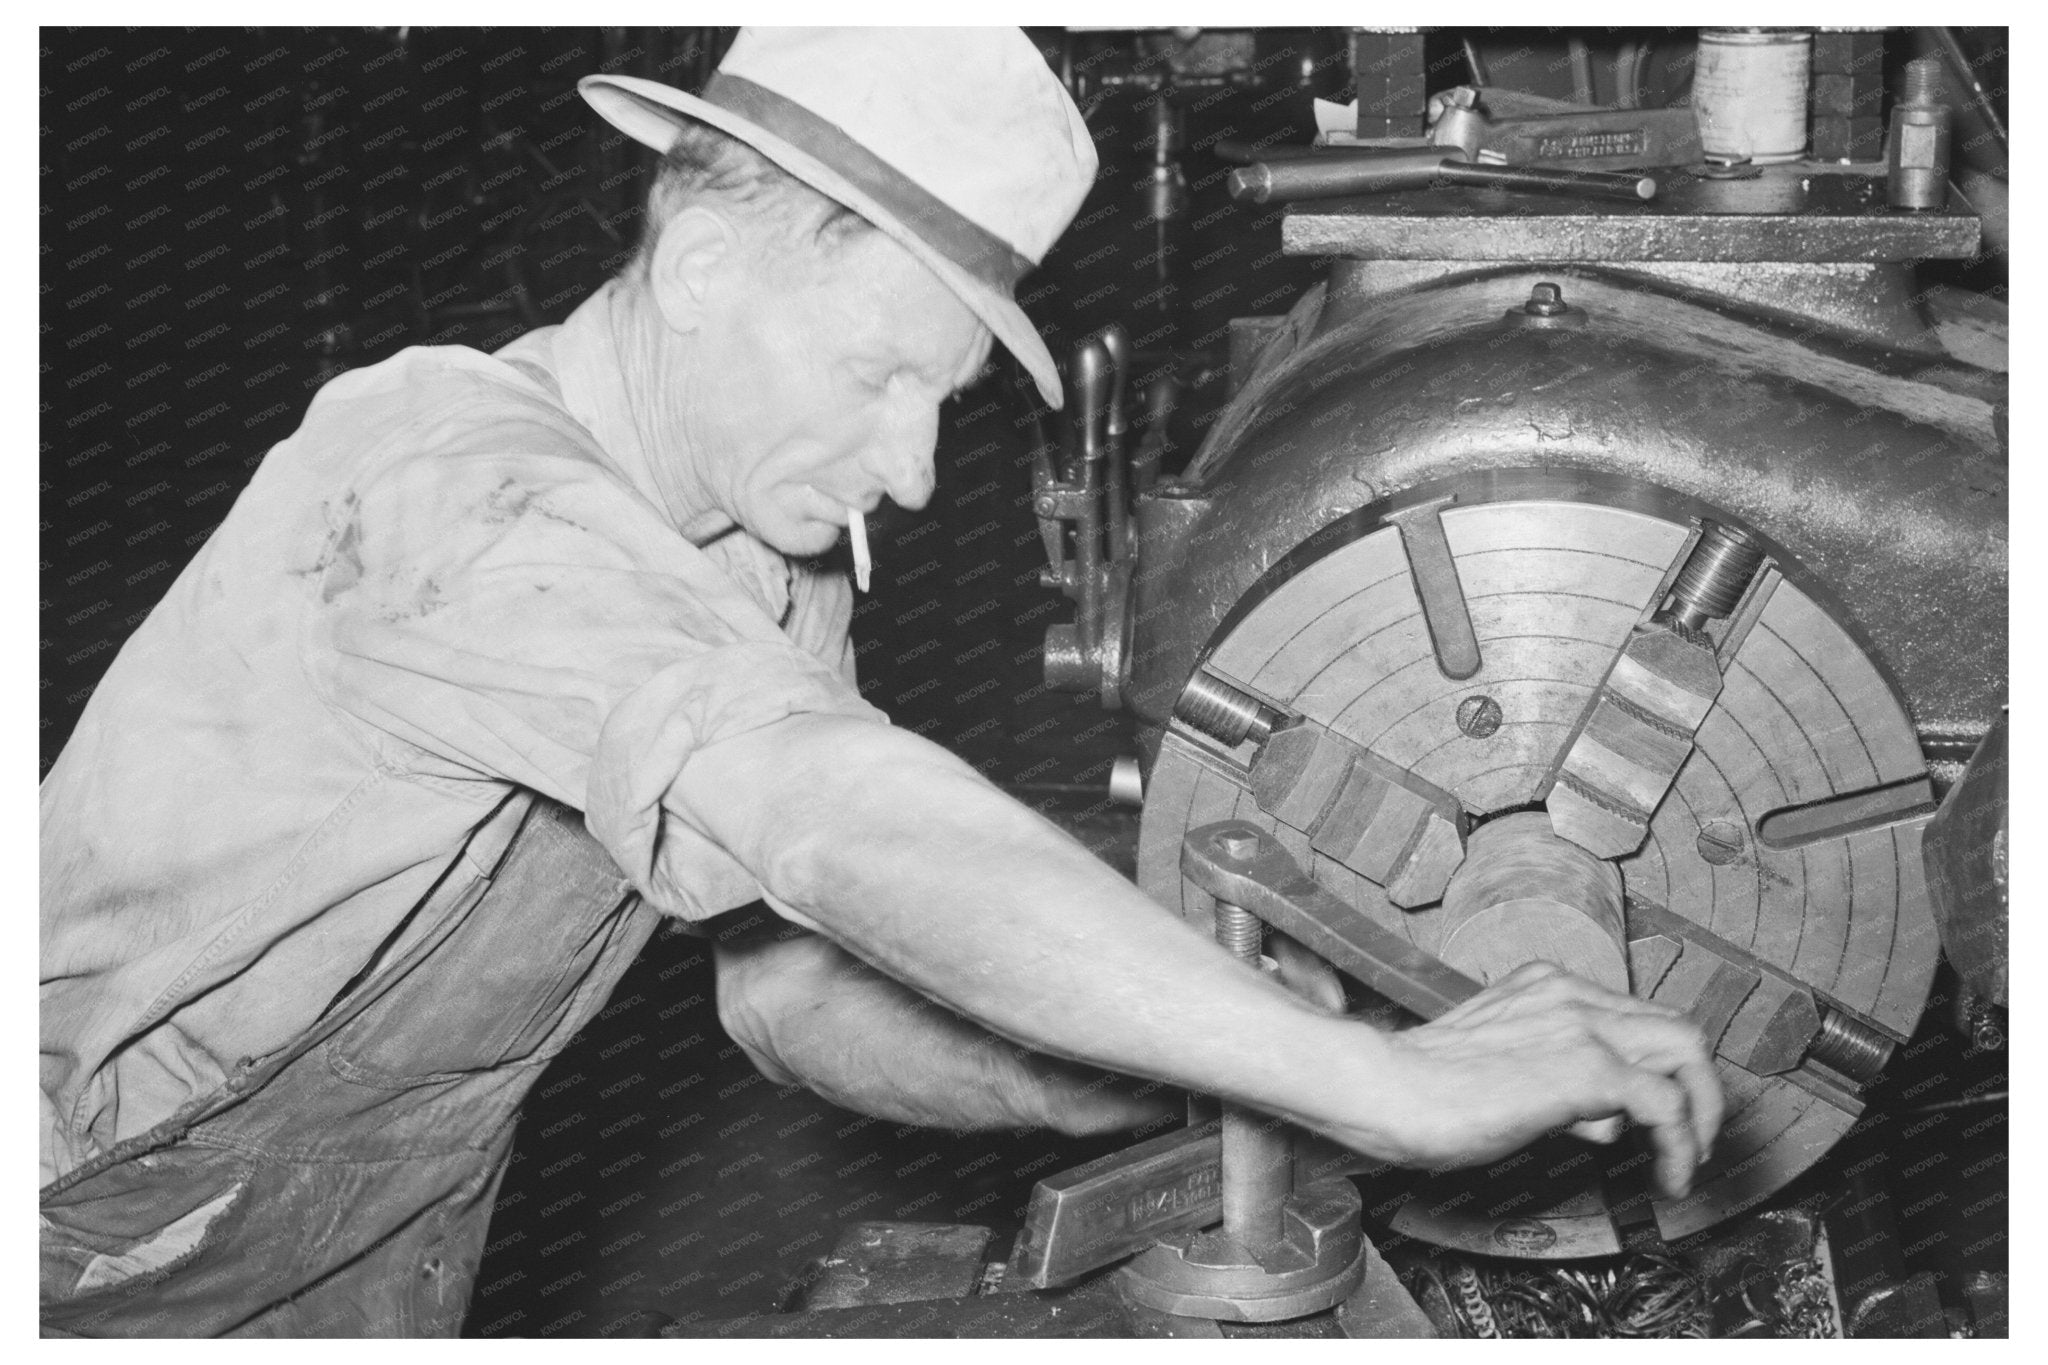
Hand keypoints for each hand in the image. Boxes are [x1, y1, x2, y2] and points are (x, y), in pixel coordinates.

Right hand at [1315, 961, 1723, 1197]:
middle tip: (1690, 1140)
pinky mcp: (1586, 1066)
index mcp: (1547, 986)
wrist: (1385, 1087)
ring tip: (1686, 1161)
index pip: (1636, 1017)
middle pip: (1676, 1027)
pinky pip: (1667, 1103)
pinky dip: (1682, 1145)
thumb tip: (1597, 1115)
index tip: (1656, 1118)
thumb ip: (1551, 1073)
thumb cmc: (1419, 1085)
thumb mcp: (1500, 1063)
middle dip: (1698, 1090)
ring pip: (1687, 1053)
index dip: (1660, 1070)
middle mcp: (1571, 993)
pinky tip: (1667, 1177)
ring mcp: (1582, 1025)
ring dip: (1701, 1113)